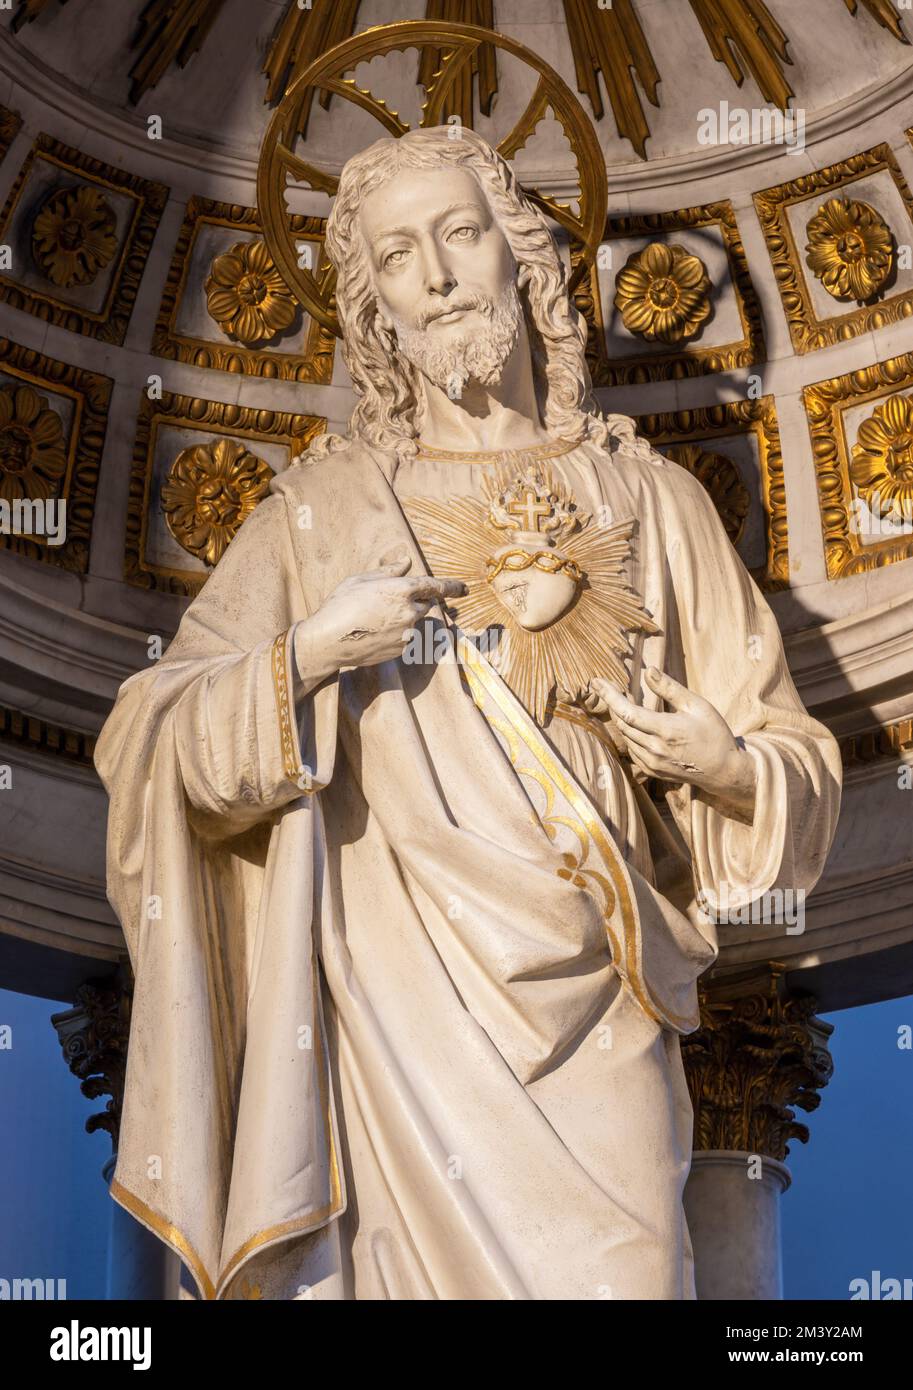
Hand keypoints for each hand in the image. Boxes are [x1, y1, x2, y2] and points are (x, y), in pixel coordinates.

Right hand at [294, 557, 466, 684]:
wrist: (329, 641)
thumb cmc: (340, 605)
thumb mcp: (361, 580)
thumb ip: (389, 571)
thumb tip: (407, 561)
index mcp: (401, 590)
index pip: (436, 586)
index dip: (452, 586)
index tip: (464, 588)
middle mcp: (409, 612)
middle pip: (426, 604)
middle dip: (416, 602)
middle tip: (389, 603)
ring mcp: (407, 633)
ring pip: (415, 622)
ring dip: (404, 618)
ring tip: (375, 619)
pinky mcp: (402, 650)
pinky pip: (406, 638)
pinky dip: (397, 634)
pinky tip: (374, 633)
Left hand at [584, 666, 756, 816]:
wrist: (724, 770)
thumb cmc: (714, 734)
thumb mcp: (697, 705)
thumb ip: (669, 689)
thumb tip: (648, 671)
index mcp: (665, 730)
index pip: (626, 712)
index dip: (609, 696)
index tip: (596, 682)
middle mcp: (654, 749)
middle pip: (621, 723)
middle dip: (612, 703)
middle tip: (609, 687)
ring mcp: (651, 763)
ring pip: (625, 737)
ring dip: (621, 718)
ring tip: (624, 702)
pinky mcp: (652, 771)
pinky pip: (632, 750)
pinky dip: (629, 734)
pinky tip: (635, 724)